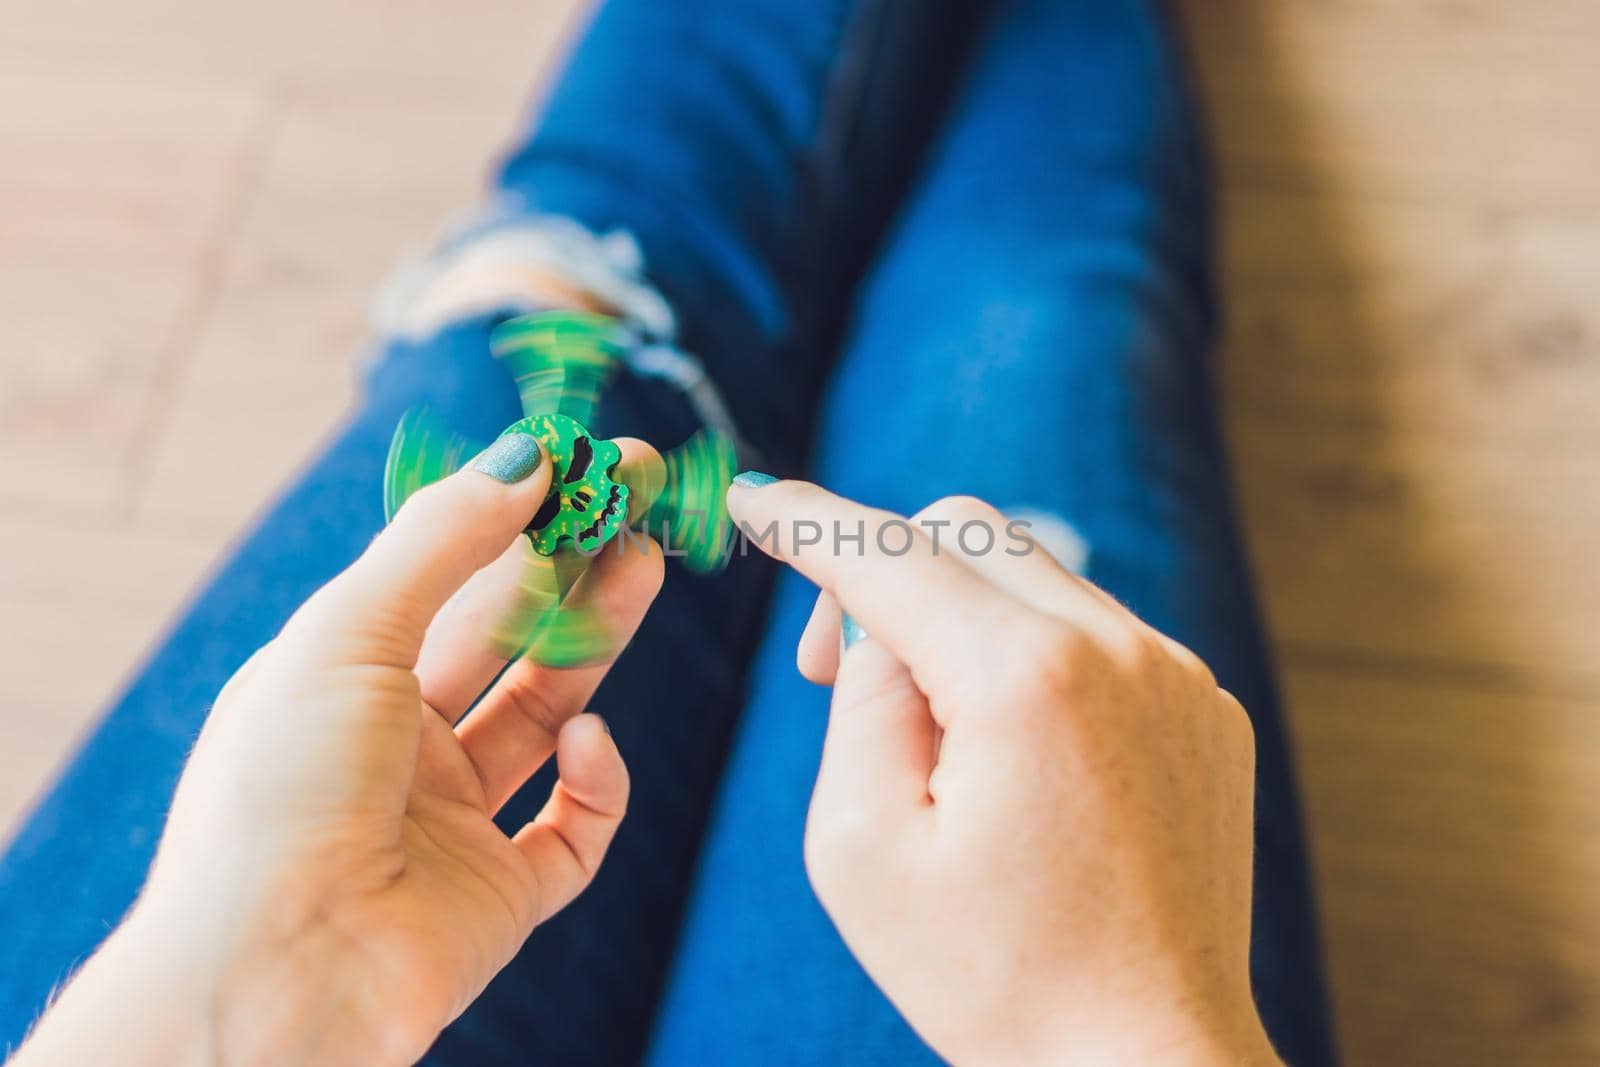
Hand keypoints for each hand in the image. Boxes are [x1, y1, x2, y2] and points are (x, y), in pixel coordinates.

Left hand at [16, 434, 663, 1066]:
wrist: (272, 976)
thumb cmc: (281, 790)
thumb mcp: (349, 632)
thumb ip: (444, 541)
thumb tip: (526, 456)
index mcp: (342, 683)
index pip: (445, 581)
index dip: (518, 519)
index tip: (588, 465)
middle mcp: (396, 749)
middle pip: (507, 641)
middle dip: (573, 569)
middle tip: (639, 505)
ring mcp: (451, 824)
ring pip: (549, 717)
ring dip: (599, 643)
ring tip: (646, 568)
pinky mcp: (501, 896)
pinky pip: (573, 829)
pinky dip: (595, 781)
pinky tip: (588, 741)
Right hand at [727, 481, 1279, 1066]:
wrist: (1142, 1058)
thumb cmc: (990, 974)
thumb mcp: (861, 847)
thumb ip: (859, 700)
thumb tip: (883, 620)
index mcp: (1022, 678)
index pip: (888, 553)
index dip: (807, 520)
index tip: (752, 500)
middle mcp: (1118, 649)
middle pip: (966, 528)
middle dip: (884, 572)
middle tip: (832, 673)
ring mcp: (1177, 674)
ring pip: (1033, 574)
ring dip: (961, 618)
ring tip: (936, 736)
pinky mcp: (1208, 708)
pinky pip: (1097, 634)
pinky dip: (1034, 658)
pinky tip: (1020, 761)